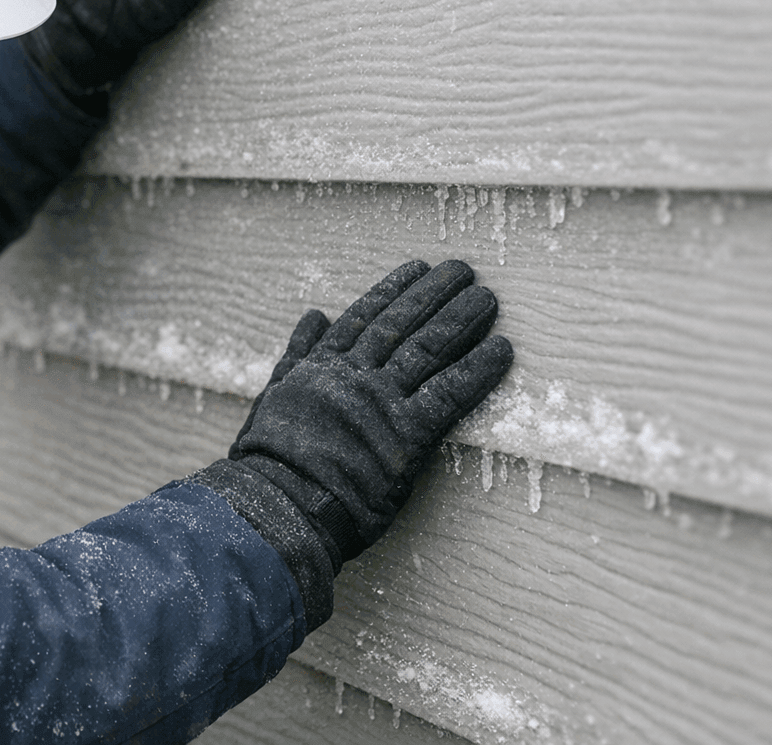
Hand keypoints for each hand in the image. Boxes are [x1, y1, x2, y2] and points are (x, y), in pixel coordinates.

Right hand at [229, 260, 512, 570]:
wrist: (278, 504)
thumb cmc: (270, 461)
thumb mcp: (273, 397)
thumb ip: (296, 355)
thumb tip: (313, 314)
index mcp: (320, 367)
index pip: (363, 318)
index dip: (392, 290)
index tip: (416, 268)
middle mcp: (353, 376)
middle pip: (401, 325)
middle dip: (434, 294)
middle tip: (463, 270)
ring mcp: (380, 403)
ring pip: (428, 349)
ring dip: (461, 320)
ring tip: (487, 298)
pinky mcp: (407, 436)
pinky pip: (450, 395)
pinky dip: (478, 370)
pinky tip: (501, 350)